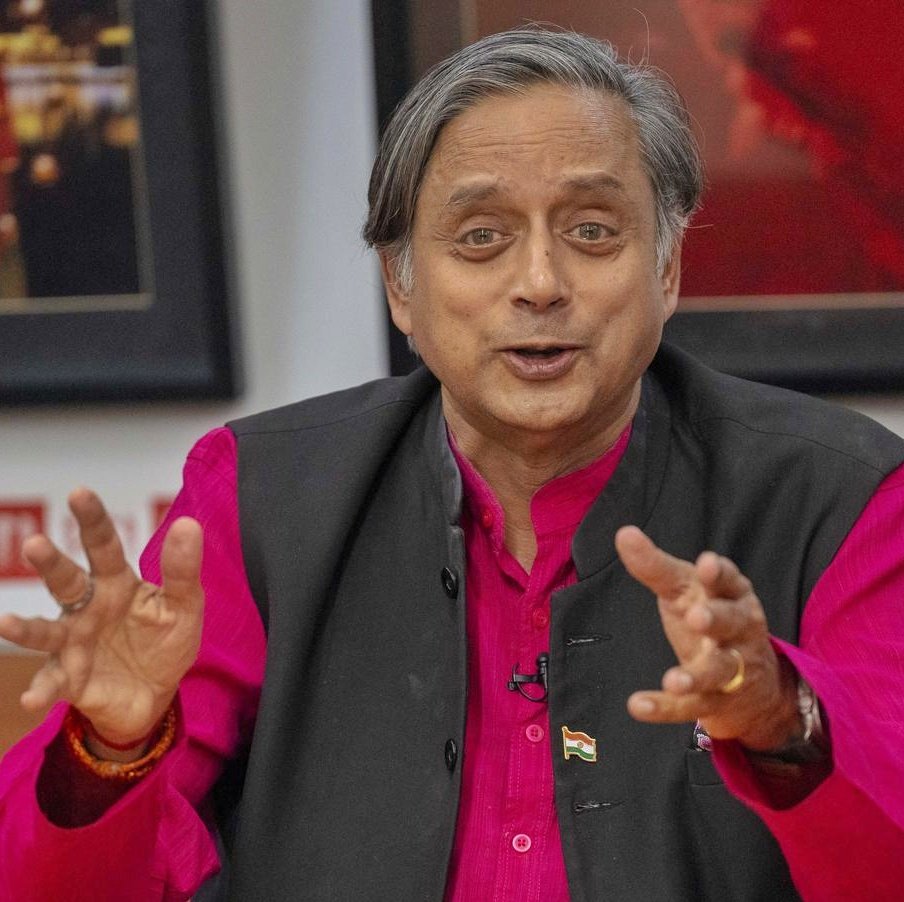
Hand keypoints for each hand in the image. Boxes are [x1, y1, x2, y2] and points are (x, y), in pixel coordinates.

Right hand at [0, 488, 202, 748]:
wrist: (156, 692)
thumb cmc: (166, 639)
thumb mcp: (184, 605)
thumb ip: (183, 569)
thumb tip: (188, 523)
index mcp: (117, 583)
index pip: (104, 545)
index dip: (92, 520)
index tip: (79, 492)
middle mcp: (87, 607)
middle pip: (66, 581)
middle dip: (49, 563)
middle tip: (35, 543)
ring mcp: (72, 642)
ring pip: (44, 631)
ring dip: (25, 628)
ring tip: (5, 623)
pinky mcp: (68, 677)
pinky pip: (51, 682)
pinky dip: (41, 690)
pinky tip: (33, 698)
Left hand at [614, 526, 799, 750]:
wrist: (751, 684)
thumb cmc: (708, 616)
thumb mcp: (684, 589)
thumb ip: (655, 565)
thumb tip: (624, 533)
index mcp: (732, 595)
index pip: (729, 580)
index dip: (719, 573)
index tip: (706, 564)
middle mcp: (738, 630)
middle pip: (732, 622)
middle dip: (716, 619)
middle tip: (697, 617)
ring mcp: (732, 668)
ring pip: (719, 670)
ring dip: (697, 675)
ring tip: (673, 679)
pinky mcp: (717, 701)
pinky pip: (692, 706)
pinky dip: (666, 708)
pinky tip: (638, 706)